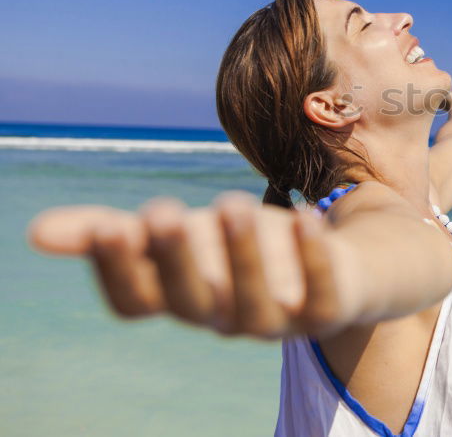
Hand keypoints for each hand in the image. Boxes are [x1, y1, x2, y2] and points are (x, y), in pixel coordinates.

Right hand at [27, 191, 358, 338]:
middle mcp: (226, 316)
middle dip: (176, 259)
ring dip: (241, 256)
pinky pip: (322, 293)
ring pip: (254, 305)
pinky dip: (312, 258)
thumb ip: (124, 233)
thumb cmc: (248, 249)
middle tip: (161, 211)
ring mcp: (281, 319)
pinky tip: (305, 216)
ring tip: (230, 203)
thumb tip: (37, 232)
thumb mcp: (189, 233)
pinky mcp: (331, 306)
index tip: (107, 227)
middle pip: (192, 303)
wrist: (343, 265)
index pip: (138, 302)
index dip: (119, 272)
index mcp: (184, 297)